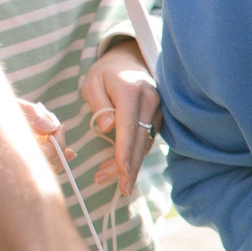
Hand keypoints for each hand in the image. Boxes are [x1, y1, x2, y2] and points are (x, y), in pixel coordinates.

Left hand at [79, 39, 160, 196]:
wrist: (130, 61)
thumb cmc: (106, 73)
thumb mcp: (92, 82)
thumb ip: (98, 104)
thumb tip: (107, 128)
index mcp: (131, 91)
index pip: (128, 126)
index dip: (124, 150)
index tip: (121, 171)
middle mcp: (150, 101)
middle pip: (140, 140)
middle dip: (129, 166)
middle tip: (122, 189)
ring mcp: (158, 110)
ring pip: (145, 144)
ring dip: (131, 164)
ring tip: (111, 182)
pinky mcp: (159, 119)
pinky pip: (147, 141)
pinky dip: (135, 156)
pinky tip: (122, 169)